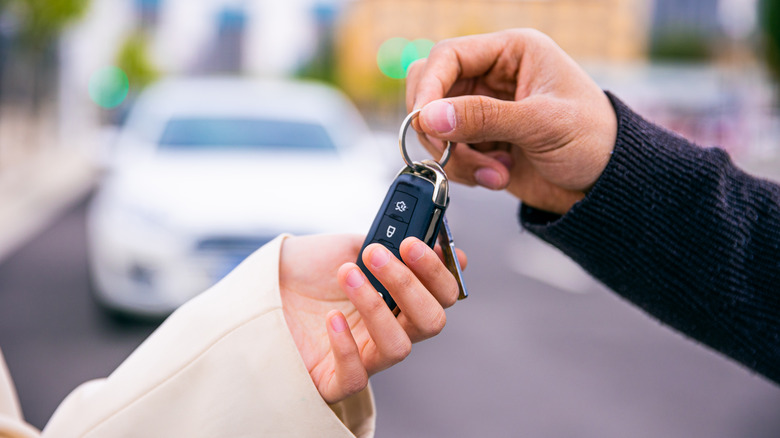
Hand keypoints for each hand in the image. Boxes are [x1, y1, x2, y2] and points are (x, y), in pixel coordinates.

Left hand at [279, 234, 465, 403]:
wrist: (259, 284)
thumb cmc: (304, 268)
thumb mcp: (350, 245)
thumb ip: (391, 243)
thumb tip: (440, 241)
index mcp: (399, 297)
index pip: (441, 294)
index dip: (438, 271)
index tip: (415, 243)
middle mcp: (388, 327)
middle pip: (431, 322)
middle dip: (410, 285)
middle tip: (377, 254)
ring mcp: (364, 355)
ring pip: (398, 348)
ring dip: (375, 307)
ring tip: (346, 275)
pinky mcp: (334, 379)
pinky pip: (357, 377)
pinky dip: (347, 346)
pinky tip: (332, 318)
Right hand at [406, 29, 617, 214]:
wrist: (606, 186)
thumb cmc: (594, 140)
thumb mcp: (542, 124)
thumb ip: (484, 118)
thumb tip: (428, 116)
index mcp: (512, 52)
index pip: (448, 56)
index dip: (428, 87)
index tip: (422, 121)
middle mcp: (492, 77)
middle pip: (431, 90)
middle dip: (437, 127)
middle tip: (450, 154)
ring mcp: (484, 111)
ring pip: (436, 127)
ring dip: (456, 157)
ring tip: (494, 173)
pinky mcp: (480, 142)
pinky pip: (448, 153)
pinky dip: (464, 170)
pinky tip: (497, 176)